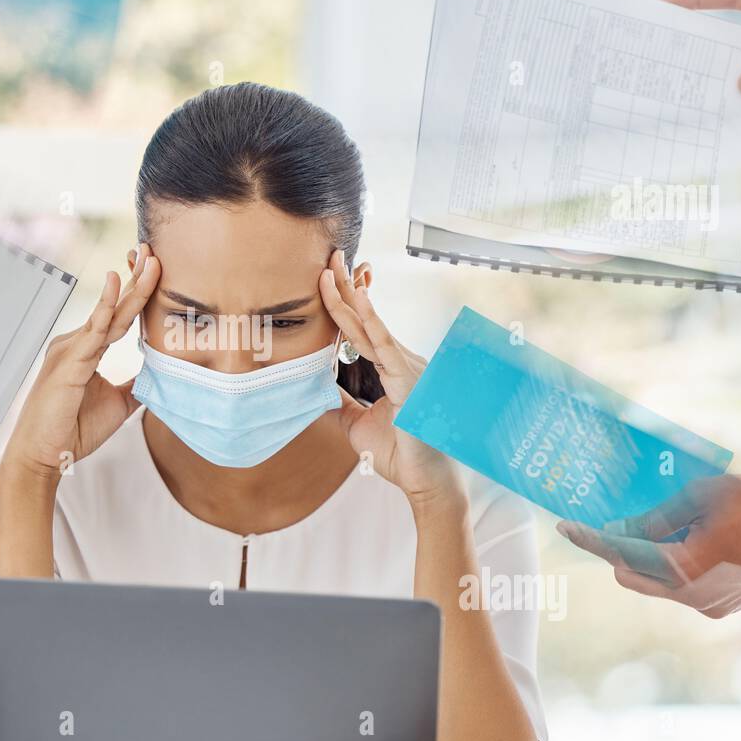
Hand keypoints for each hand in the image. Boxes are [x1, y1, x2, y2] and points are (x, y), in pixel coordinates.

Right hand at [1, 243, 160, 481]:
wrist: (44, 455)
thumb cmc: (73, 429)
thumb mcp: (118, 403)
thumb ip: (137, 384)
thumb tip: (163, 374)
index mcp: (86, 349)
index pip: (119, 315)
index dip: (137, 292)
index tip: (154, 268)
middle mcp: (77, 343)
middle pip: (115, 307)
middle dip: (136, 278)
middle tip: (153, 251)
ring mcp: (70, 350)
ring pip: (109, 314)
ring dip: (130, 287)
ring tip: (147, 261)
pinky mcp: (68, 363)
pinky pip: (93, 332)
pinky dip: (106, 308)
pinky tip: (116, 286)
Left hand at [318, 250, 463, 506]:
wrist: (426, 483)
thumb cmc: (400, 454)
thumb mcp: (356, 424)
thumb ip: (339, 402)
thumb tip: (313, 389)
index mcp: (391, 369)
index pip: (362, 330)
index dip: (345, 303)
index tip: (331, 277)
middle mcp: (401, 361)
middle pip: (365, 319)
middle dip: (346, 286)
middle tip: (329, 256)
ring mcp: (408, 367)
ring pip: (370, 326)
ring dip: (349, 297)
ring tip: (331, 270)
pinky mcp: (410, 379)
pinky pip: (385, 345)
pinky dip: (370, 321)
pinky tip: (357, 299)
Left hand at [556, 475, 740, 617]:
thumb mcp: (706, 495)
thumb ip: (660, 514)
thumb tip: (626, 527)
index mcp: (688, 567)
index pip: (624, 556)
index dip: (593, 540)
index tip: (569, 527)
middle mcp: (695, 595)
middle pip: (634, 576)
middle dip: (619, 551)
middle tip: (616, 522)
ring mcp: (710, 605)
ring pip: (657, 582)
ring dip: (649, 557)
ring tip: (667, 524)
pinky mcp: (722, 605)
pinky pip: (681, 586)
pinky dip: (673, 565)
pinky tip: (688, 537)